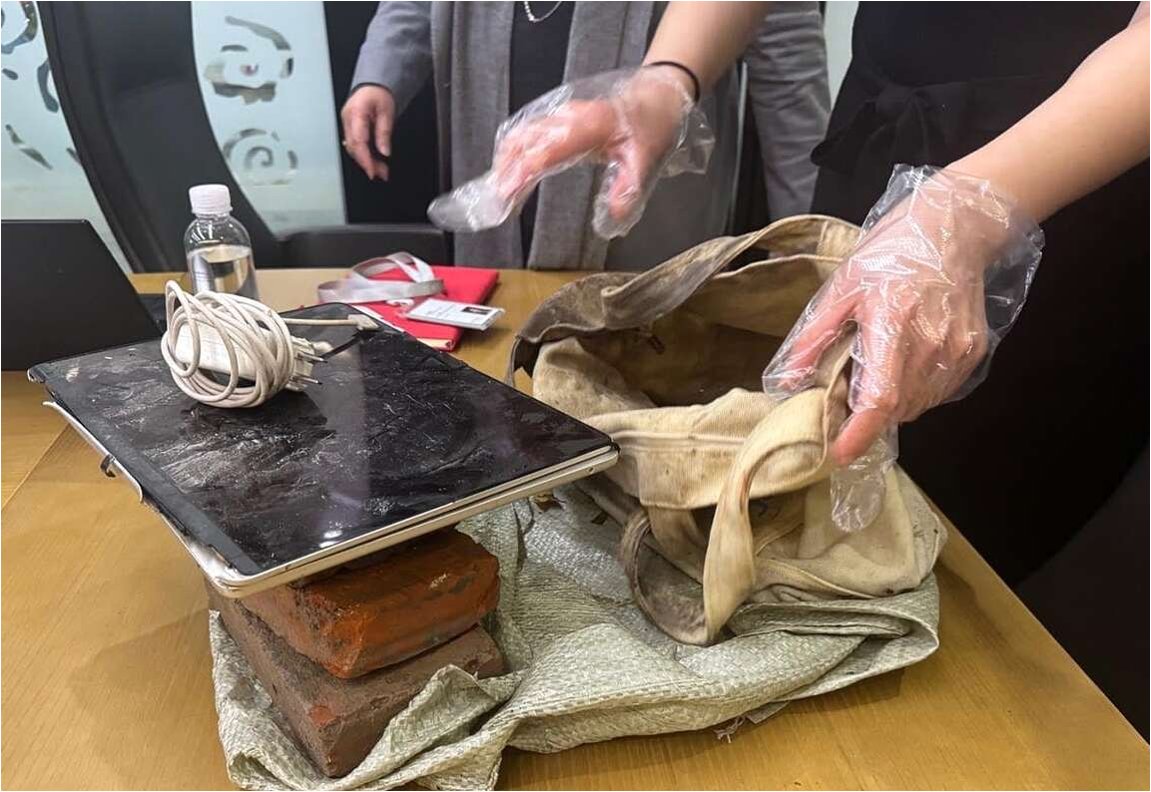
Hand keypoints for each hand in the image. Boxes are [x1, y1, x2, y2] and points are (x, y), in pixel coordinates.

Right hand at [340, 85, 394, 180]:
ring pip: (353, 148)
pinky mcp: (349, 128)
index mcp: (356, 113)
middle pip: (354, 148)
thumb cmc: (378, 94)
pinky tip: (373, 161)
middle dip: (367, 163)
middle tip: (382, 173)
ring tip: (381, 170)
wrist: (372, 86)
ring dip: (366, 161)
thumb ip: (384, 132)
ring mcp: (346, 124)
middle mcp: (347, 120)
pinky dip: (364, 154)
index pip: (358, 142)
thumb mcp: (387, 111)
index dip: (365, 159)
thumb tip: (384, 151)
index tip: (372, 171)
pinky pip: (354, 144)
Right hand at [427, 66, 712, 237]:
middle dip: (504, 172)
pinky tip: (507, 171)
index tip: (503, 195)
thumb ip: (628, 189)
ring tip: (496, 193)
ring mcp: (560, 114)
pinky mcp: (558, 117)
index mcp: (586, 126)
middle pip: (523, 142)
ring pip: (520, 135)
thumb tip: (611, 219)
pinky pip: (526, 131)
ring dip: (504, 162)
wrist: (658, 93)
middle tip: (492, 204)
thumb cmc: (653, 126)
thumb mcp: (647, 160)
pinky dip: (512, 152)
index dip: (520, 173)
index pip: (544, 152)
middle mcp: (566, 117)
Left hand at [764, 167, 1043, 467]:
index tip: (840, 453)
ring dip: (893, 403)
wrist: (954, 228)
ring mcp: (957, 350)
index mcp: (893, 323)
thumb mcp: (841, 287)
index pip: (880, 397)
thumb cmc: (891, 253)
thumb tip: (789, 381)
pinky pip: (939, 390)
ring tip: (879, 368)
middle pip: (897, 408)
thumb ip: (814, 337)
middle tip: (848, 392)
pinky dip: (917, 389)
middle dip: (868, 414)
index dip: (860, 432)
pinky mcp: (973, 351)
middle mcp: (931, 343)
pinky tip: (905, 361)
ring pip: (919, 404)